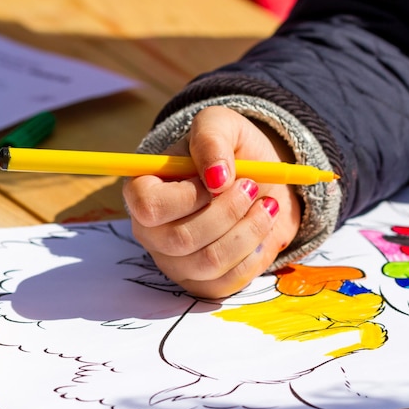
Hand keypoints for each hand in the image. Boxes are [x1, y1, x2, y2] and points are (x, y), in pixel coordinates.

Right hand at [123, 106, 300, 297]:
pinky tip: (260, 231)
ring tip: (265, 206)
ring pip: (209, 262)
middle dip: (230, 212)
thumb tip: (216, 178)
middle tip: (252, 187)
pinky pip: (228, 282)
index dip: (189, 197)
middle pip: (182, 240)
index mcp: (144, 191)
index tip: (221, 179)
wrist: (260, 183)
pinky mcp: (202, 283)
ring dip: (249, 231)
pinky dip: (255, 254)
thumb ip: (211, 139)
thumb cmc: (230, 153)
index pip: (149, 207)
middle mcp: (152, 232)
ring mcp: (175, 262)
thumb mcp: (221, 125)